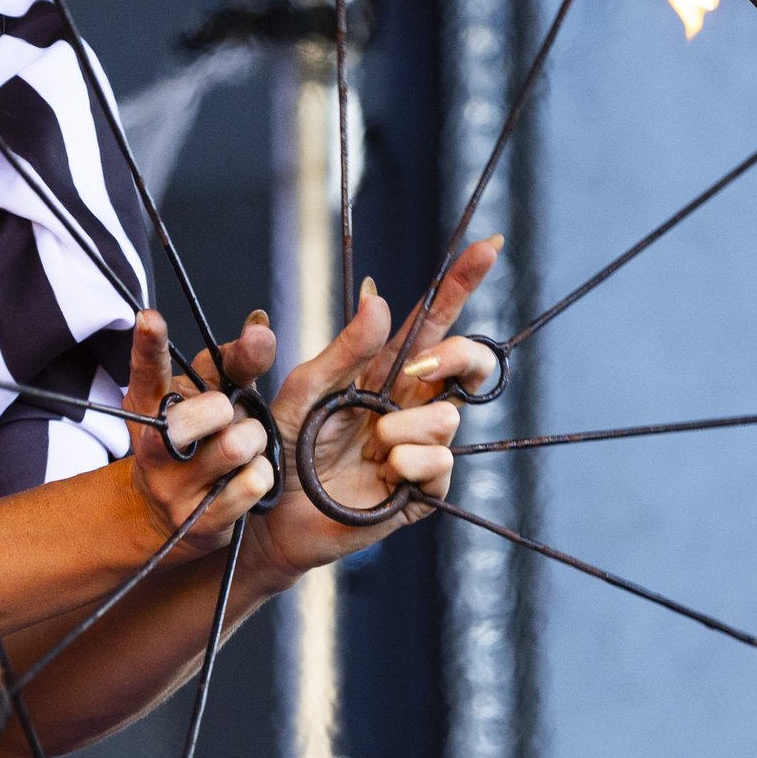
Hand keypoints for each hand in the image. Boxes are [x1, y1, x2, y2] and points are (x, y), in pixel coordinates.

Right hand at [119, 309, 278, 561]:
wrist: (163, 514)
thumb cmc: (198, 439)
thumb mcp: (209, 395)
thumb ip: (234, 361)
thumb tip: (260, 322)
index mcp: (149, 404)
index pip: (147, 370)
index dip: (148, 344)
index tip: (150, 317)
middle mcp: (153, 445)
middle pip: (206, 410)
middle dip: (229, 408)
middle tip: (227, 416)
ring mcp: (172, 486)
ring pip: (235, 446)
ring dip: (253, 441)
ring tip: (245, 447)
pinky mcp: (198, 522)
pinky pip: (252, 485)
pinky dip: (262, 476)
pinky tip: (248, 479)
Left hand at [246, 235, 504, 584]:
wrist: (268, 512)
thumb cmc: (281, 448)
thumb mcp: (303, 389)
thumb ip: (344, 349)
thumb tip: (381, 296)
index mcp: (382, 372)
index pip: (430, 321)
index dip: (459, 284)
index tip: (489, 245)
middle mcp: (409, 405)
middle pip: (466, 363)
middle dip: (458, 356)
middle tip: (420, 368)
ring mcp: (420, 446)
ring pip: (447, 417)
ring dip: (403, 426)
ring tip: (370, 445)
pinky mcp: (422, 489)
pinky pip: (439, 463)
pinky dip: (408, 462)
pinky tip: (382, 472)